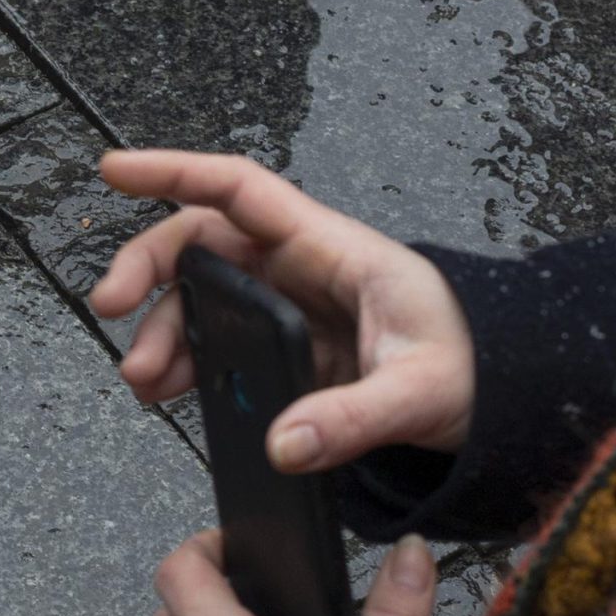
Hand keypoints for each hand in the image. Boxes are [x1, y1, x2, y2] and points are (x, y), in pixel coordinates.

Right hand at [93, 151, 474, 469]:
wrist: (505, 392)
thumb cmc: (475, 364)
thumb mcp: (421, 391)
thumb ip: (352, 418)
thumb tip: (283, 445)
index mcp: (329, 247)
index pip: (238, 189)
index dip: (173, 170)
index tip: (113, 169)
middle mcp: (300, 266)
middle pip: (201, 243)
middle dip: (148, 270)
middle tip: (110, 311)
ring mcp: (291, 305)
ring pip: (203, 295)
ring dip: (164, 329)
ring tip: (142, 379)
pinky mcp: (290, 347)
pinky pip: (223, 341)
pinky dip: (188, 361)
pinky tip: (169, 390)